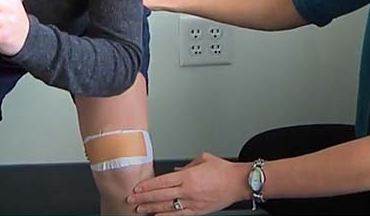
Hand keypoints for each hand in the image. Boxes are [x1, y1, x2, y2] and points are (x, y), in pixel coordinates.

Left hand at [128, 152, 248, 214]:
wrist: (238, 183)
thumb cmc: (224, 170)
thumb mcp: (203, 159)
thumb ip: (187, 164)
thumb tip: (176, 169)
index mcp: (188, 175)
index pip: (161, 181)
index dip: (147, 185)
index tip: (137, 187)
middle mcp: (188, 190)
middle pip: (160, 195)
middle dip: (143, 198)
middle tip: (131, 199)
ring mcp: (192, 202)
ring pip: (166, 207)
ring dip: (151, 208)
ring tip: (139, 209)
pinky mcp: (197, 211)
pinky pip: (178, 215)